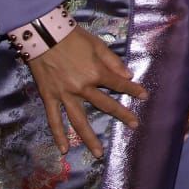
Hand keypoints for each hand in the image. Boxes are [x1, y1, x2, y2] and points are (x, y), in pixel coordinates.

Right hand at [27, 26, 146, 156]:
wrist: (43, 35)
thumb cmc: (72, 38)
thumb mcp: (97, 44)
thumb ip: (112, 61)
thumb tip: (128, 76)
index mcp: (95, 73)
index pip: (118, 84)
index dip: (133, 89)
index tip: (144, 96)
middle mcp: (82, 87)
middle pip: (104, 105)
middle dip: (121, 114)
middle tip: (134, 125)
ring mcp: (64, 95)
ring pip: (78, 120)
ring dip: (88, 137)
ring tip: (98, 153)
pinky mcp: (49, 97)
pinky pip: (54, 119)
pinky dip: (58, 134)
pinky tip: (64, 149)